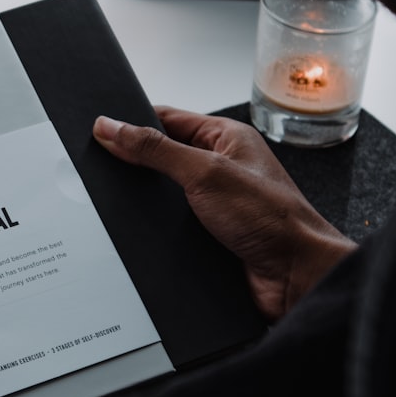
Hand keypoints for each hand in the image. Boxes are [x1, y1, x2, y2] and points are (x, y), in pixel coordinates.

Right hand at [93, 106, 355, 320]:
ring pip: (162, 195)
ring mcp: (213, 203)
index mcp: (226, 139)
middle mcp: (220, 168)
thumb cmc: (272, 219)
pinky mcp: (207, 235)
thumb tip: (113, 128)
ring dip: (145, 201)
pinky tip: (137, 231)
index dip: (133, 123)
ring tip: (117, 200)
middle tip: (101, 167)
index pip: (167, 119)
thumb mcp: (204, 173)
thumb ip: (155, 149)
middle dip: (133, 164)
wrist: (295, 276)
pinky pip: (168, 225)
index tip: (100, 129)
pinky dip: (153, 228)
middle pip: (161, 157)